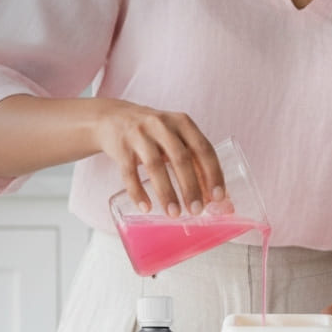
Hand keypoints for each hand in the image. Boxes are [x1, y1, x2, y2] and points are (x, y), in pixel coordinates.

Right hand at [95, 99, 223, 216]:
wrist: (113, 118)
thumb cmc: (153, 132)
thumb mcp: (175, 136)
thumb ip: (192, 157)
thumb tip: (211, 195)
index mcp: (182, 122)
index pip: (203, 148)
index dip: (213, 173)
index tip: (218, 196)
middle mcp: (162, 125)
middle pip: (180, 158)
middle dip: (190, 186)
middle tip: (196, 210)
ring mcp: (139, 135)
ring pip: (155, 166)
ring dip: (167, 192)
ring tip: (174, 213)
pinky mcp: (120, 147)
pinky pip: (129, 173)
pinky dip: (138, 192)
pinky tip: (146, 207)